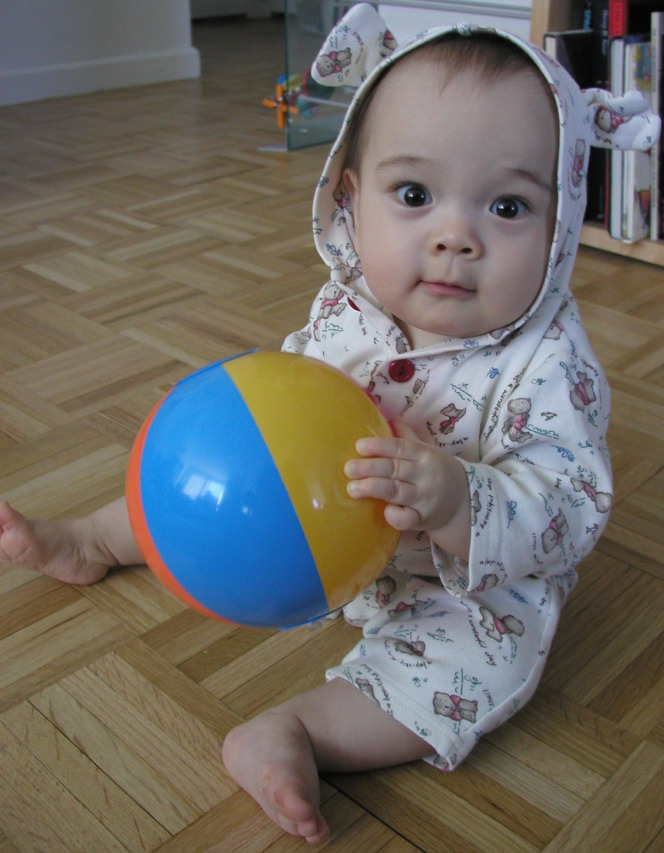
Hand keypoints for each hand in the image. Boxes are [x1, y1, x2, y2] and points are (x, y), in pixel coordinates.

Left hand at [344, 420, 470, 556]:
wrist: (464, 501)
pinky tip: (384, 511)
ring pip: (397, 492)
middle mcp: (425, 475)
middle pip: (395, 469)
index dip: (380, 446)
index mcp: (425, 455)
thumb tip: (391, 417)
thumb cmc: (436, 472)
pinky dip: (395, 516)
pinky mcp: (423, 519)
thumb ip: (408, 438)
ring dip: (374, 489)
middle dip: (370, 468)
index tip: (359, 446)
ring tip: (352, 489)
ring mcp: (425, 498)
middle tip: (348, 469)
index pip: (401, 447)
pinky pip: (408, 519)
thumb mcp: (427, 452)